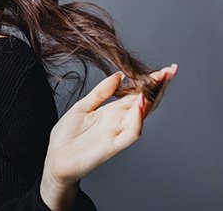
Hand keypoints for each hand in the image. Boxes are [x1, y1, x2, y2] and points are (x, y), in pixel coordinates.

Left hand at [44, 64, 177, 186]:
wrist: (55, 159)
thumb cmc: (67, 136)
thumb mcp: (82, 107)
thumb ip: (101, 92)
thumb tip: (119, 74)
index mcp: (112, 112)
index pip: (136, 94)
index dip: (149, 81)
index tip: (164, 68)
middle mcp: (118, 121)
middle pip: (144, 102)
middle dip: (157, 87)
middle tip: (171, 70)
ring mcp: (117, 133)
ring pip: (142, 115)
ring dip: (152, 99)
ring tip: (159, 81)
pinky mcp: (112, 146)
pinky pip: (130, 133)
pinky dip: (137, 119)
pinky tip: (140, 105)